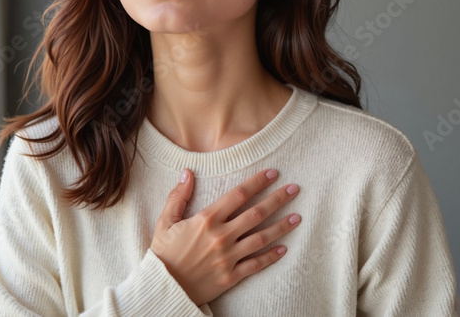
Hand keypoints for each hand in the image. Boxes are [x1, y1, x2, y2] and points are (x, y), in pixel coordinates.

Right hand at [150, 167, 300, 306]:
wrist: (162, 287)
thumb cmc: (163, 253)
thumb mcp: (165, 222)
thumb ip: (178, 196)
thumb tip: (188, 172)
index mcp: (206, 219)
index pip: (238, 195)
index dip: (257, 182)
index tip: (273, 173)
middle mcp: (221, 236)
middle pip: (256, 213)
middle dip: (278, 199)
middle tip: (294, 189)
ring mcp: (228, 257)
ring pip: (261, 238)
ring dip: (281, 226)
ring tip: (297, 217)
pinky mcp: (231, 276)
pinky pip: (256, 264)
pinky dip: (271, 257)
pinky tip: (284, 249)